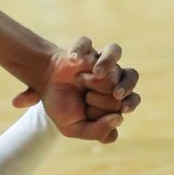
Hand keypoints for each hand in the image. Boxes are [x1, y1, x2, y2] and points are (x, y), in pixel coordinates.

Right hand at [12, 37, 140, 142]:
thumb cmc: (62, 108)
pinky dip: (80, 51)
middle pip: (125, 81)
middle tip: (87, 100)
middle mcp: (112, 75)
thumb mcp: (75, 129)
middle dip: (106, 95)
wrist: (42, 92)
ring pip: (114, 52)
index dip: (126, 104)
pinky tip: (73, 60)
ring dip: (107, 64)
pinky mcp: (84, 48)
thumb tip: (119, 118)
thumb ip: (98, 131)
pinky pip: (87, 43)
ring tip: (96, 73)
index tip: (118, 110)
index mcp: (116, 97)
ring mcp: (98, 60)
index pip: (131, 100)